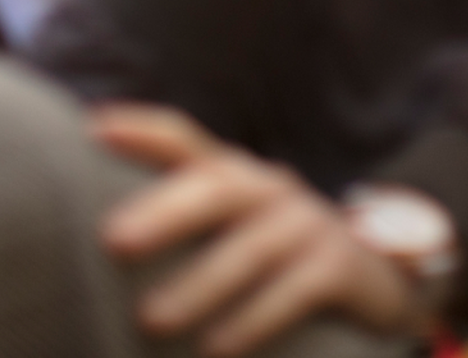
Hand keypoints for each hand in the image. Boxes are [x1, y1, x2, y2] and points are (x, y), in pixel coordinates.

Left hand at [94, 104, 424, 356]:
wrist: (374, 281)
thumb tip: (100, 245)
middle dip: (164, 210)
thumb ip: (184, 226)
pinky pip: (293, 290)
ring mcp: (307, 223)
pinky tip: (216, 349)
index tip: (93, 130)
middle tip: (113, 240)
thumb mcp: (234, 232)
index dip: (143, 131)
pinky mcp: (338, 266)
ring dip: (199, 283)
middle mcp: (270, 187)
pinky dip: (253, 320)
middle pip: (217, 184)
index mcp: (236, 175)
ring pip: (251, 245)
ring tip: (150, 320)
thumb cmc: (278, 260)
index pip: (185, 139)